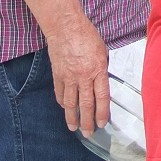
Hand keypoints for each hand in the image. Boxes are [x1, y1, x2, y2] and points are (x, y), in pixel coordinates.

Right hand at [46, 16, 109, 134]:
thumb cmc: (87, 35)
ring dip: (72, 117)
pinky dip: (62, 102)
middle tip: (88, 134)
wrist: (66, 27)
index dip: (102, 112)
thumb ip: (102, 68)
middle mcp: (84, 76)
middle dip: (87, 122)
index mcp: (98, 69)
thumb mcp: (102, 51)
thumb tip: (101, 81)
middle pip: (86, 104)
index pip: (102, 97)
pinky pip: (60, 93)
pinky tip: (64, 108)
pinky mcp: (57, 75)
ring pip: (70, 103)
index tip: (102, 123)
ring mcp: (69, 77)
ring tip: (74, 128)